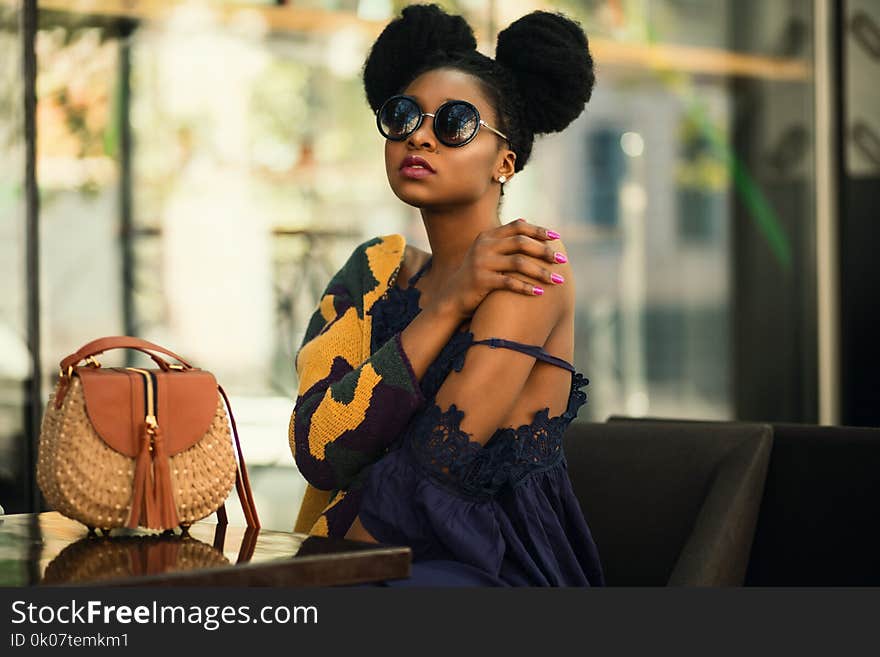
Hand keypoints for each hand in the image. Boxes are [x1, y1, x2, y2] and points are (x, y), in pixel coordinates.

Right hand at [433, 218, 566, 320]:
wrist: (453, 297)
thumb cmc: (477, 275)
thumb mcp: (487, 251)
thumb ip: (504, 238)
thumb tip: (525, 220)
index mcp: (488, 236)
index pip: (518, 227)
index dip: (539, 231)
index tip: (557, 238)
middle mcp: (484, 246)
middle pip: (521, 243)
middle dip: (544, 251)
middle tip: (562, 261)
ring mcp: (481, 262)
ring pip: (519, 263)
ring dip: (541, 272)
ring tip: (557, 280)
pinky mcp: (481, 280)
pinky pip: (509, 282)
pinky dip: (526, 288)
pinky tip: (540, 293)